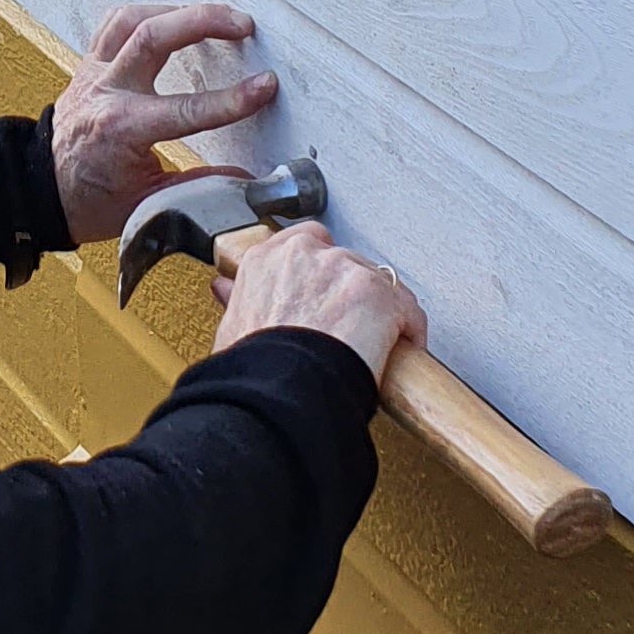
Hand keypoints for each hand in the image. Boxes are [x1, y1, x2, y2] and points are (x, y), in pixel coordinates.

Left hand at [49, 1, 279, 243]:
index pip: (185, 109)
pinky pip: (115, 23)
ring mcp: (94, 73)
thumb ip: (199, 186)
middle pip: (153, 36)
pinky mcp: (90, 64)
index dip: (232, 99)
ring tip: (215, 16)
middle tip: (243, 25)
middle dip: (204, 22)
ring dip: (177, 10)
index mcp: (121, 130)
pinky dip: (147, 13)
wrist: (41, 190)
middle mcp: (105, 92)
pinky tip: (172, 17)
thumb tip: (243, 181)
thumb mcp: (148, 202)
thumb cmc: (89, 199)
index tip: (264, 87)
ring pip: (133, 19)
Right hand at [213, 222, 426, 389]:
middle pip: (345, 262)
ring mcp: (345, 270)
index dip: (318, 272)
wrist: (281, 391)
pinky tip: (400, 352)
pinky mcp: (379, 294)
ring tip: (375, 344)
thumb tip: (225, 289)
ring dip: (380, 311)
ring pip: (378, 283)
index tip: (320, 293)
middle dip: (349, 293)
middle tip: (346, 327)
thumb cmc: (254, 368)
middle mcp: (307, 254)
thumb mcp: (231, 328)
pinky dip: (408, 331)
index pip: (304, 242)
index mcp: (267, 259)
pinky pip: (406, 309)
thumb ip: (235, 300)